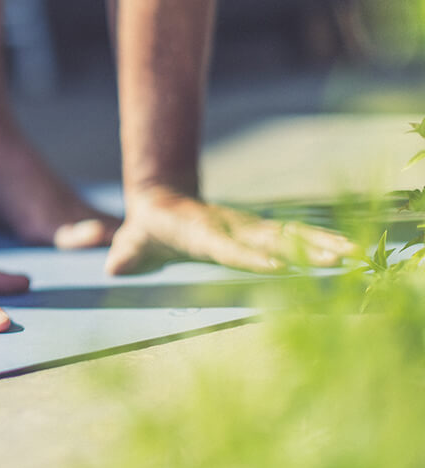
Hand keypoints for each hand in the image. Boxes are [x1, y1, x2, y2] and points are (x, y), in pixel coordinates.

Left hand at [105, 188, 358, 274]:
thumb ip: (125, 253)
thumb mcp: (131, 240)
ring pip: (289, 236)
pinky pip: (293, 237)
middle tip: (332, 262)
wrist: (160, 200)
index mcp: (199, 232)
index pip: (225, 246)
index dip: (247, 256)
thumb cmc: (145, 229)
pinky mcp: (258, 231)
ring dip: (322, 245)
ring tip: (354, 255)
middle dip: (301, 251)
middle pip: (269, 240)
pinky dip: (321, 242)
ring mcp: (247, 228)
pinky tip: (349, 252)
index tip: (272, 267)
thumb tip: (113, 266)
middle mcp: (230, 227)